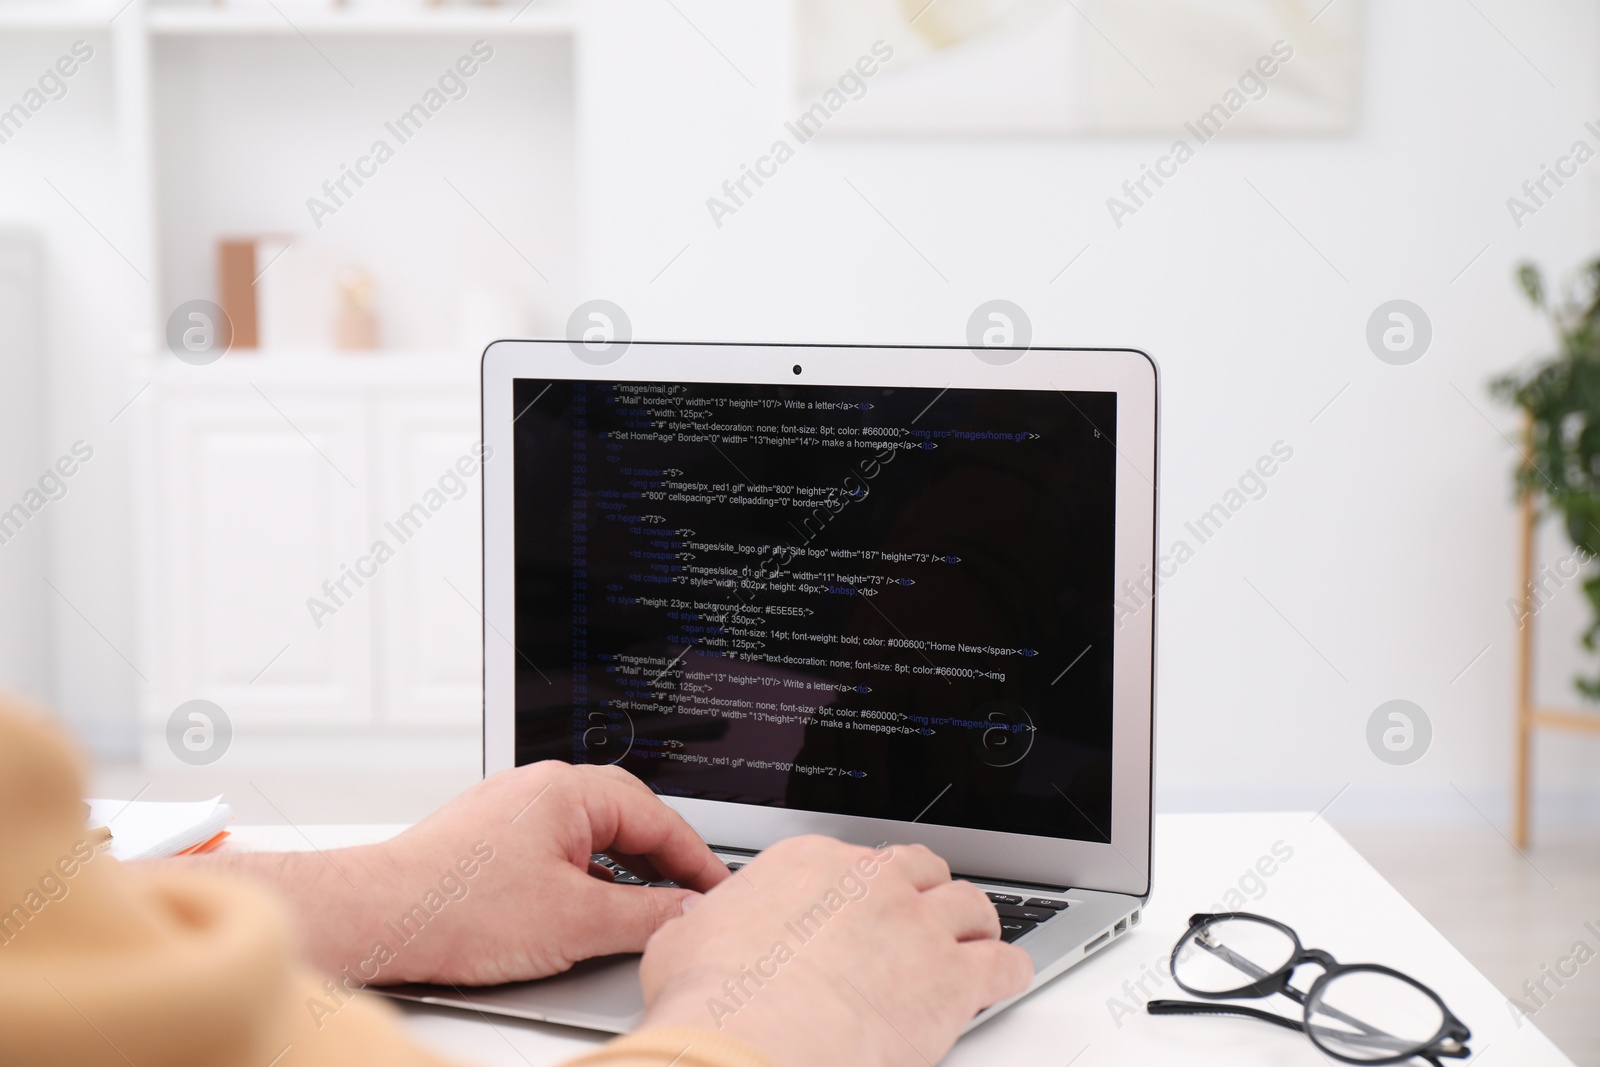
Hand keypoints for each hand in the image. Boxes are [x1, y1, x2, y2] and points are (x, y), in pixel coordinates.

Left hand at [364, 761, 729, 984]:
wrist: (378, 919)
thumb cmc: (457, 909)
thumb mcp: (577, 921)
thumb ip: (646, 915)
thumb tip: (687, 912)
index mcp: (570, 790)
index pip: (659, 819)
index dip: (698, 861)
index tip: (719, 891)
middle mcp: (542, 788)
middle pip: (628, 818)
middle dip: (664, 860)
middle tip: (691, 899)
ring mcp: (513, 809)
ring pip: (591, 834)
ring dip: (622, 870)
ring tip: (643, 910)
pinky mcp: (491, 836)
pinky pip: (558, 847)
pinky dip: (585, 876)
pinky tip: (586, 911)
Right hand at [636, 835, 1032, 1066]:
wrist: (747, 1046)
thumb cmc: (713, 1003)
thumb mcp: (683, 942)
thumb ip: (702, 923)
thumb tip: (693, 922)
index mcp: (808, 865)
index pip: (853, 859)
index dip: (864, 887)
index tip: (863, 905)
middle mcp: (868, 883)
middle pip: (919, 869)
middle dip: (925, 891)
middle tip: (923, 915)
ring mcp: (915, 926)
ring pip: (970, 905)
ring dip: (974, 923)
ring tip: (974, 940)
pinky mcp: (951, 979)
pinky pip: (1004, 963)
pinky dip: (1009, 970)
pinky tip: (1005, 978)